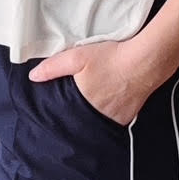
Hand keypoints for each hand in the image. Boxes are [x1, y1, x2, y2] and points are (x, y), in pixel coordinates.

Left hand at [28, 36, 156, 127]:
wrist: (145, 61)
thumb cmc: (111, 58)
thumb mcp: (77, 57)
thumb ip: (53, 67)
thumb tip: (33, 76)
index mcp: (83, 104)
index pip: (66, 117)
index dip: (61, 115)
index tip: (56, 113)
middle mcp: (98, 116)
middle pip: (82, 120)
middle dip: (76, 116)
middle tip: (76, 106)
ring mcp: (115, 118)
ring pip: (97, 122)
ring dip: (93, 116)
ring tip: (93, 103)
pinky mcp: (128, 117)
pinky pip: (113, 121)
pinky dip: (109, 115)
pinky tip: (109, 103)